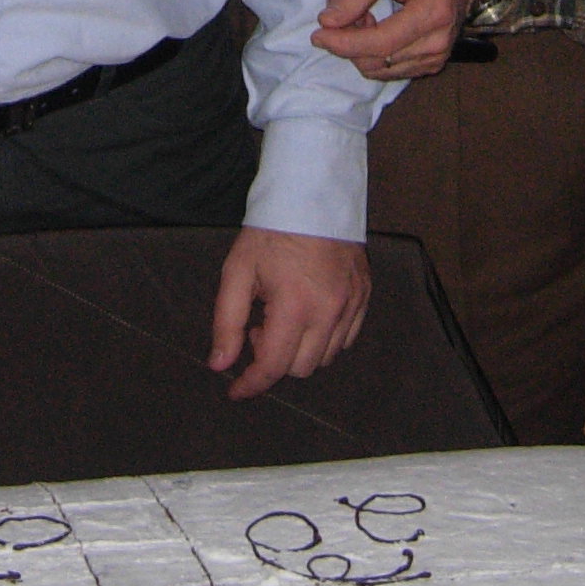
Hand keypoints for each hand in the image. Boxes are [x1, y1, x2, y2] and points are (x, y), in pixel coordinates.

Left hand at [208, 229, 371, 399]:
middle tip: (259, 327)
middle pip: (300, 368)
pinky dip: (325, 338)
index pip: (274, 366)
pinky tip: (308, 314)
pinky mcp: (364, 295)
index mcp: (294, 305)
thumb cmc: (270, 232)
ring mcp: (352, 304)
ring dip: (300, 350)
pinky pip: (346, 338)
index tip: (236, 390)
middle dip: (275, 358)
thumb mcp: (237, 272)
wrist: (311, 195)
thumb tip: (220, 364)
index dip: (252, 384)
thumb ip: (227, 322)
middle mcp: (329, 310)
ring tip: (283, 317)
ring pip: (326, 357)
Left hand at [311, 0, 481, 80]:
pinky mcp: (433, 63)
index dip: (343, 42)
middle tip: (344, 11)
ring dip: (360, 48)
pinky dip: (374, 53)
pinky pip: (391, 69)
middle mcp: (438, 43)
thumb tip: (327, 21)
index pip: (379, 43)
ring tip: (362, 15)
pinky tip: (376, 27)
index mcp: (431, 14)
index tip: (318, 33)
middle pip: (376, 61)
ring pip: (380, 69)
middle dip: (350, 41)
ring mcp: (437, 57)